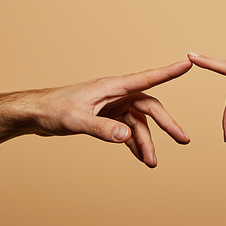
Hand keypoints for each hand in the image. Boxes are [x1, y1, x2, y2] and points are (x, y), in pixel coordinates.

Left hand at [32, 60, 191, 167]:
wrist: (37, 113)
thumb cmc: (54, 109)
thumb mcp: (77, 119)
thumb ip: (102, 128)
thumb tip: (127, 136)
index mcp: (113, 86)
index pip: (147, 78)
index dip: (169, 72)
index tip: (188, 64)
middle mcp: (118, 94)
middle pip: (150, 108)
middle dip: (167, 125)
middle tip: (183, 140)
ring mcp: (114, 106)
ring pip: (139, 123)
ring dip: (147, 142)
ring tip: (152, 162)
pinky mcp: (108, 116)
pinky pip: (128, 130)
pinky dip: (134, 143)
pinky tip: (140, 157)